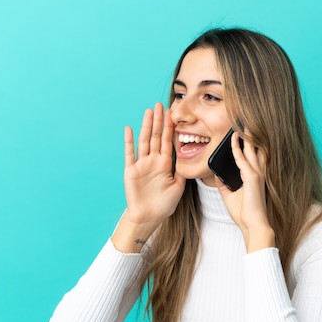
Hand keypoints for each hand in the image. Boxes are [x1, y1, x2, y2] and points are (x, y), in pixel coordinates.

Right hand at [122, 102, 185, 228]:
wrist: (149, 217)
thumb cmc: (164, 204)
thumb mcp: (178, 186)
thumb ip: (183, 171)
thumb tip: (191, 159)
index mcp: (165, 164)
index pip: (168, 141)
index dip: (170, 127)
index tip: (172, 113)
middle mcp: (153, 161)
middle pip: (156, 137)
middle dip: (159, 121)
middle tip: (160, 105)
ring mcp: (142, 164)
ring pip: (145, 141)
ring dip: (147, 126)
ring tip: (149, 111)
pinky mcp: (131, 170)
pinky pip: (130, 154)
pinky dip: (129, 141)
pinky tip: (129, 128)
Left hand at [217, 131, 274, 252]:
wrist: (252, 225)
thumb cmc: (244, 213)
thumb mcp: (230, 195)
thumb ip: (224, 183)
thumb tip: (216, 175)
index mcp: (254, 177)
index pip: (252, 156)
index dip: (248, 144)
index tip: (241, 133)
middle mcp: (258, 173)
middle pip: (255, 149)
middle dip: (250, 136)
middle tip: (244, 122)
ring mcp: (256, 174)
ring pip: (251, 150)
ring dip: (246, 137)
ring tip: (240, 124)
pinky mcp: (252, 178)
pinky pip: (242, 160)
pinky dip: (237, 149)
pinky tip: (232, 140)